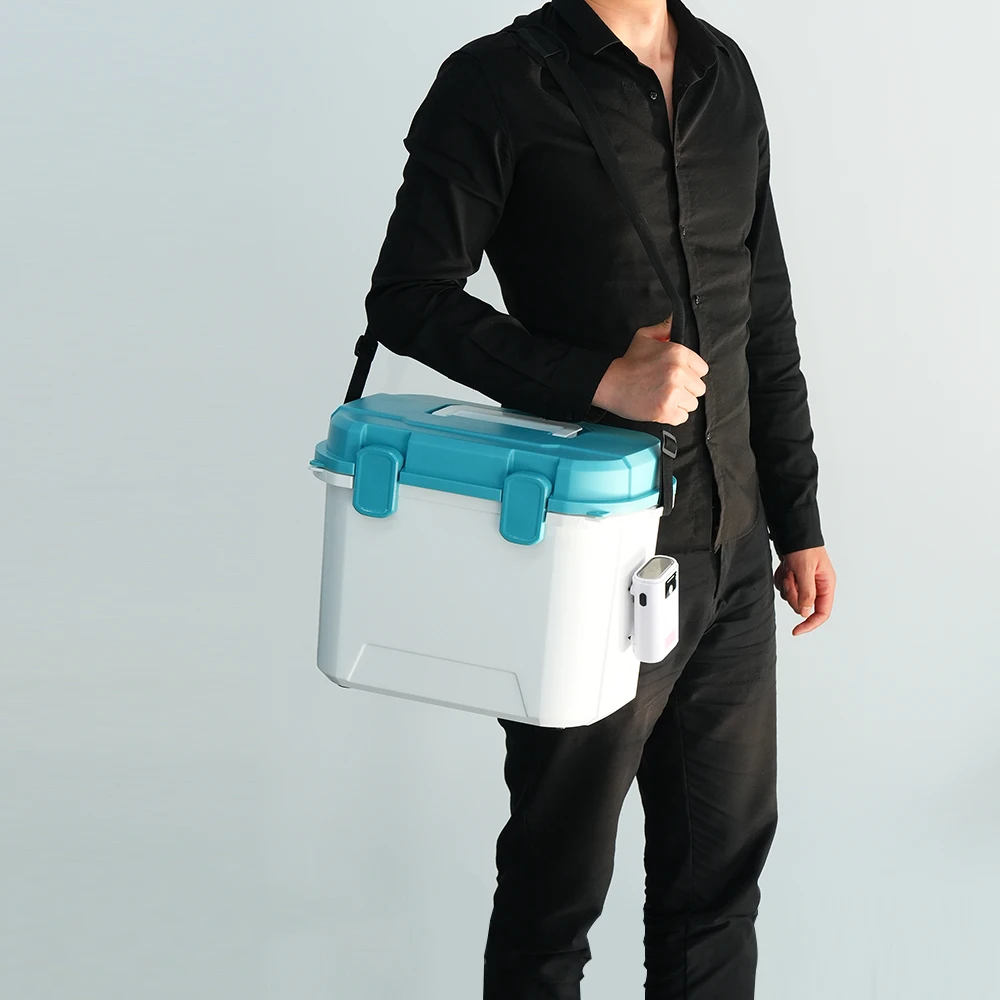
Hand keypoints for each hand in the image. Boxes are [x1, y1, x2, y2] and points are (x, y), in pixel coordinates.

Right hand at [593, 316, 708, 423]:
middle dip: (686, 389)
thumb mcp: (644, 337)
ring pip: (692, 404)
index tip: (678, 376)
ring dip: (679, 403)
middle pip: (699, 388)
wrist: (610, 383)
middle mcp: (678, 372)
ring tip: (662, 396)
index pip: (702, 370)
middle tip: (667, 387)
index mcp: (677, 353)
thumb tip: (673, 320)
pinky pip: (682, 417)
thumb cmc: (627, 363)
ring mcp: (672, 392)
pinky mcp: (666, 410)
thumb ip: (663, 329)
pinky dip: (672, 416)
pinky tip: (660, 406)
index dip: (690, 374)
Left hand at [774, 546, 835, 635]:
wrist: (792, 532)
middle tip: (790, 579)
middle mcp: (817, 586)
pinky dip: (780, 579)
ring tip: (788, 570)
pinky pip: (783, 587)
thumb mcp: (806, 571)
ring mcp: (804, 582)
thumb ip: (807, 593)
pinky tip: (784, 568)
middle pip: (802, 606)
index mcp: (826, 585)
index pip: (822, 613)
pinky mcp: (794, 577)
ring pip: (791, 597)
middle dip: (793, 595)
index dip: (810, 624)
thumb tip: (806, 613)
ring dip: (786, 585)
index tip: (796, 631)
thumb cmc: (804, 548)